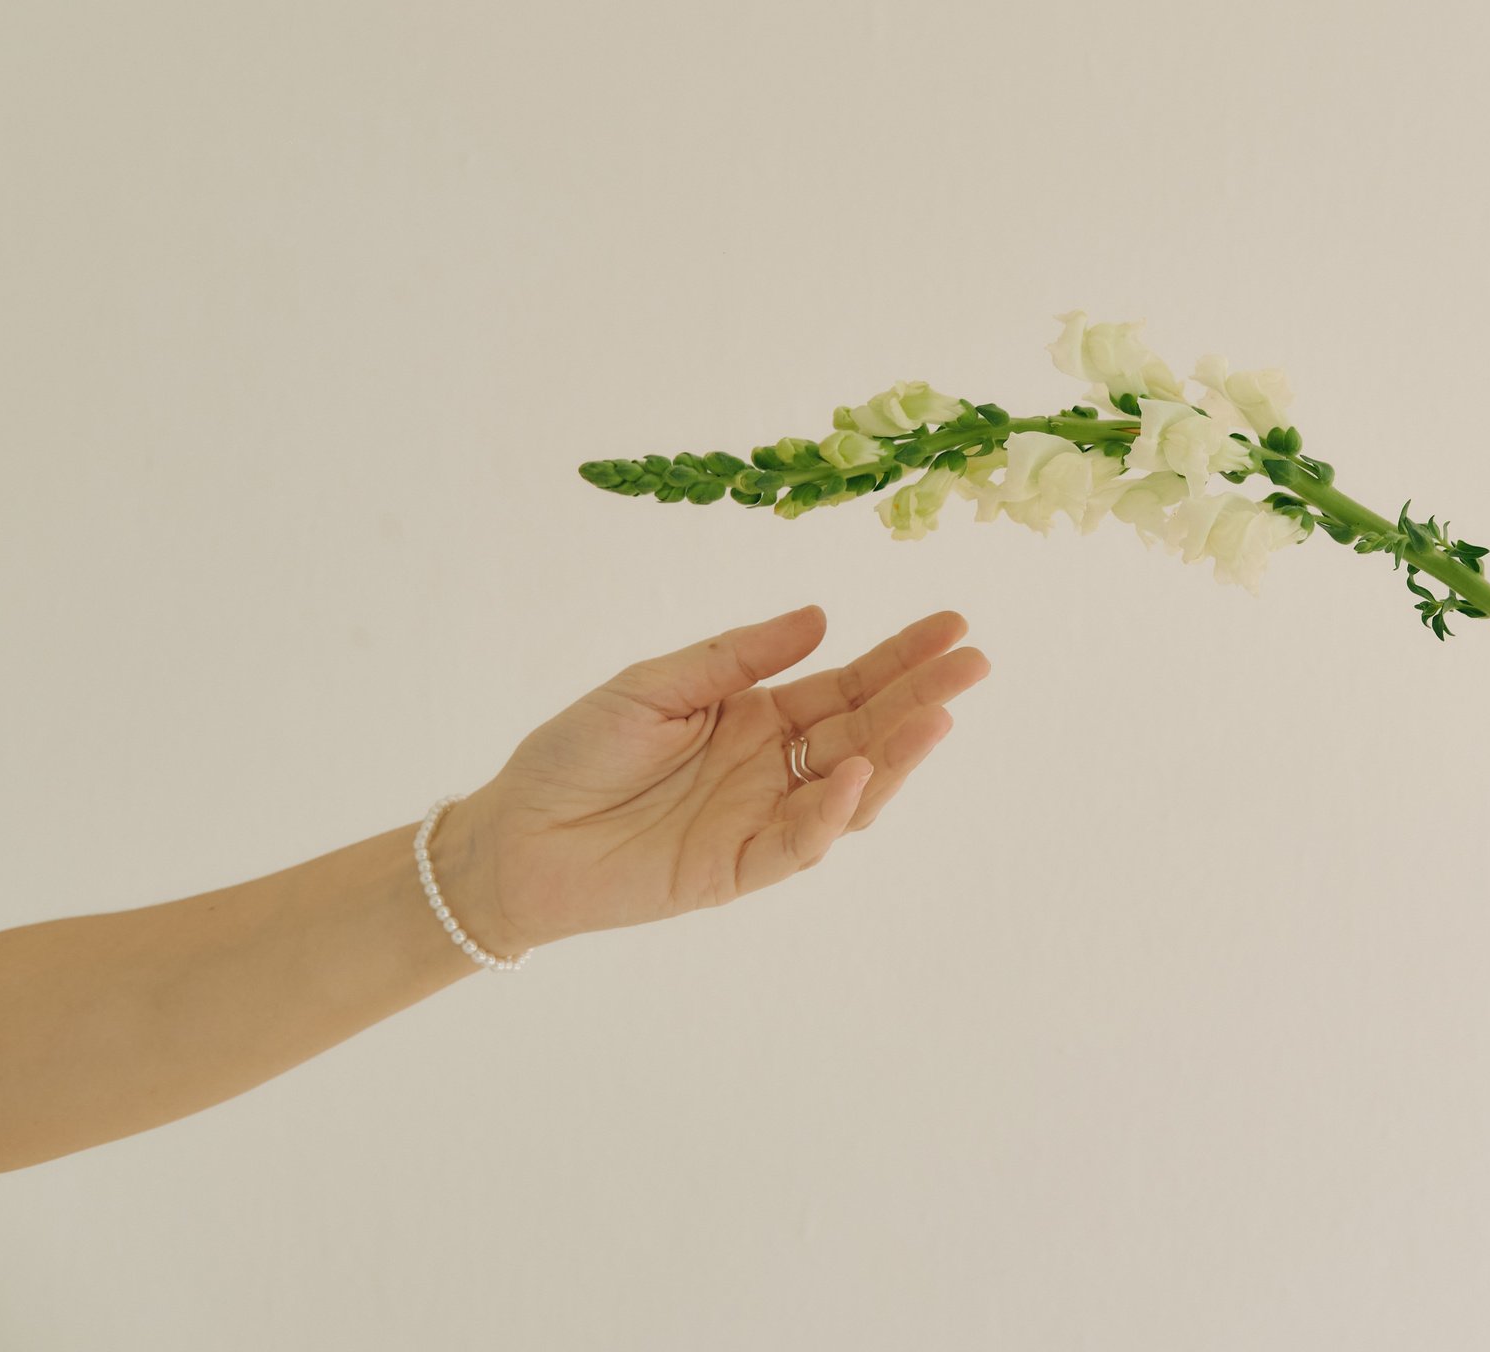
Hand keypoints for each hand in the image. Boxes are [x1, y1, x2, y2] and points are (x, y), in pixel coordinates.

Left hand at [433, 605, 989, 953]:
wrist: (514, 835)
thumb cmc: (575, 753)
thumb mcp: (654, 684)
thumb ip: (737, 657)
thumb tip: (822, 619)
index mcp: (760, 716)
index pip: (849, 683)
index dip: (901, 656)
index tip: (953, 625)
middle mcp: (775, 767)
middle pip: (866, 730)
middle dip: (922, 696)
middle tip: (975, 664)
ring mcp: (763, 819)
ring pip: (851, 790)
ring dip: (896, 756)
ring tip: (936, 717)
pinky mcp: (737, 870)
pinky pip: (798, 843)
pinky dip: (831, 812)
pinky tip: (855, 775)